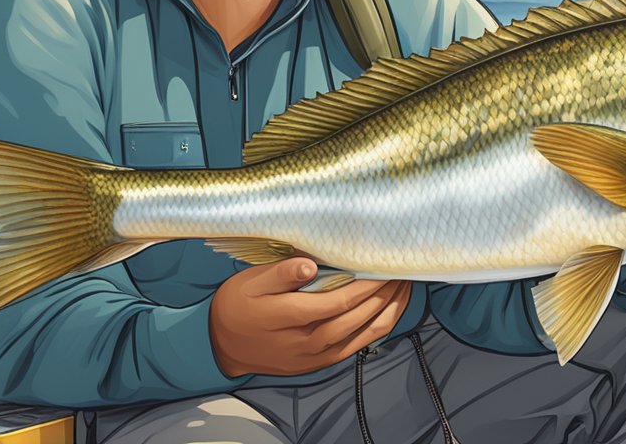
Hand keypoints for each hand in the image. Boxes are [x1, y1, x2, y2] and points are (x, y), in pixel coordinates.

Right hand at [209, 257, 411, 377]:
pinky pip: (358, 346)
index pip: (339, 300)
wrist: (222, 346)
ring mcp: (316, 355)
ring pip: (364, 334)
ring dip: (389, 310)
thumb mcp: (250, 283)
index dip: (366, 283)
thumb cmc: (237, 306)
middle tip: (401, 268)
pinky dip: (379, 328)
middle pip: (357, 316)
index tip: (383, 263)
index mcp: (289, 317)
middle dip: (384, 292)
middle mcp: (307, 341)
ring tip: (404, 286)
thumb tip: (309, 265)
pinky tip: (390, 311)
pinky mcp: (320, 362)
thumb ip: (281, 273)